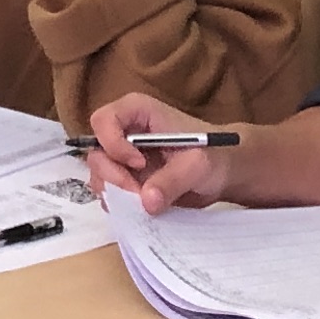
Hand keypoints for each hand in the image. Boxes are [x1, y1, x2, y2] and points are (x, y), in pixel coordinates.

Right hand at [85, 90, 237, 213]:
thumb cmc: (213, 155)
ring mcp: (122, 155)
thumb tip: (146, 203)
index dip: (113, 144)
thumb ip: (172, 181)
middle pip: (96, 151)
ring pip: (99, 174)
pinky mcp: (126, 177)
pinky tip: (141, 207)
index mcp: (137, 111)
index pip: (103, 121)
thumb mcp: (197, 165)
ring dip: (116, 192)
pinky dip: (120, 202)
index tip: (139, 164)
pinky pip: (109, 190)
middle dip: (113, 176)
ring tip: (144, 203)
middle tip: (138, 194)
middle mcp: (123, 130)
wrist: (222, 172)